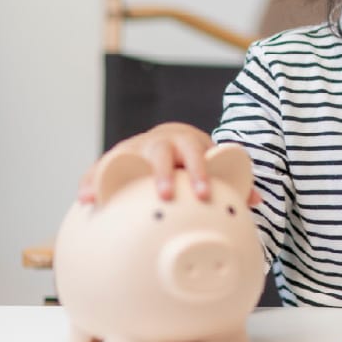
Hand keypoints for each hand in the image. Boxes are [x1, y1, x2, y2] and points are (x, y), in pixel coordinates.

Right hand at [77, 122, 260, 206]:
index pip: (195, 152)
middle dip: (162, 173)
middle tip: (165, 195)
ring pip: (123, 156)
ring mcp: (133, 149)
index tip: (204, 192)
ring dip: (114, 176)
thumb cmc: (192, 161)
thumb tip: (256, 199)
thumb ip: (232, 181)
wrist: (170, 140)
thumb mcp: (211, 166)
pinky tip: (84, 200)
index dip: (198, 170)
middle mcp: (158, 142)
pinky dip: (90, 182)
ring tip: (102, 198)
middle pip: (160, 152)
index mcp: (186, 142)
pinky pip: (99, 169)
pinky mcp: (114, 160)